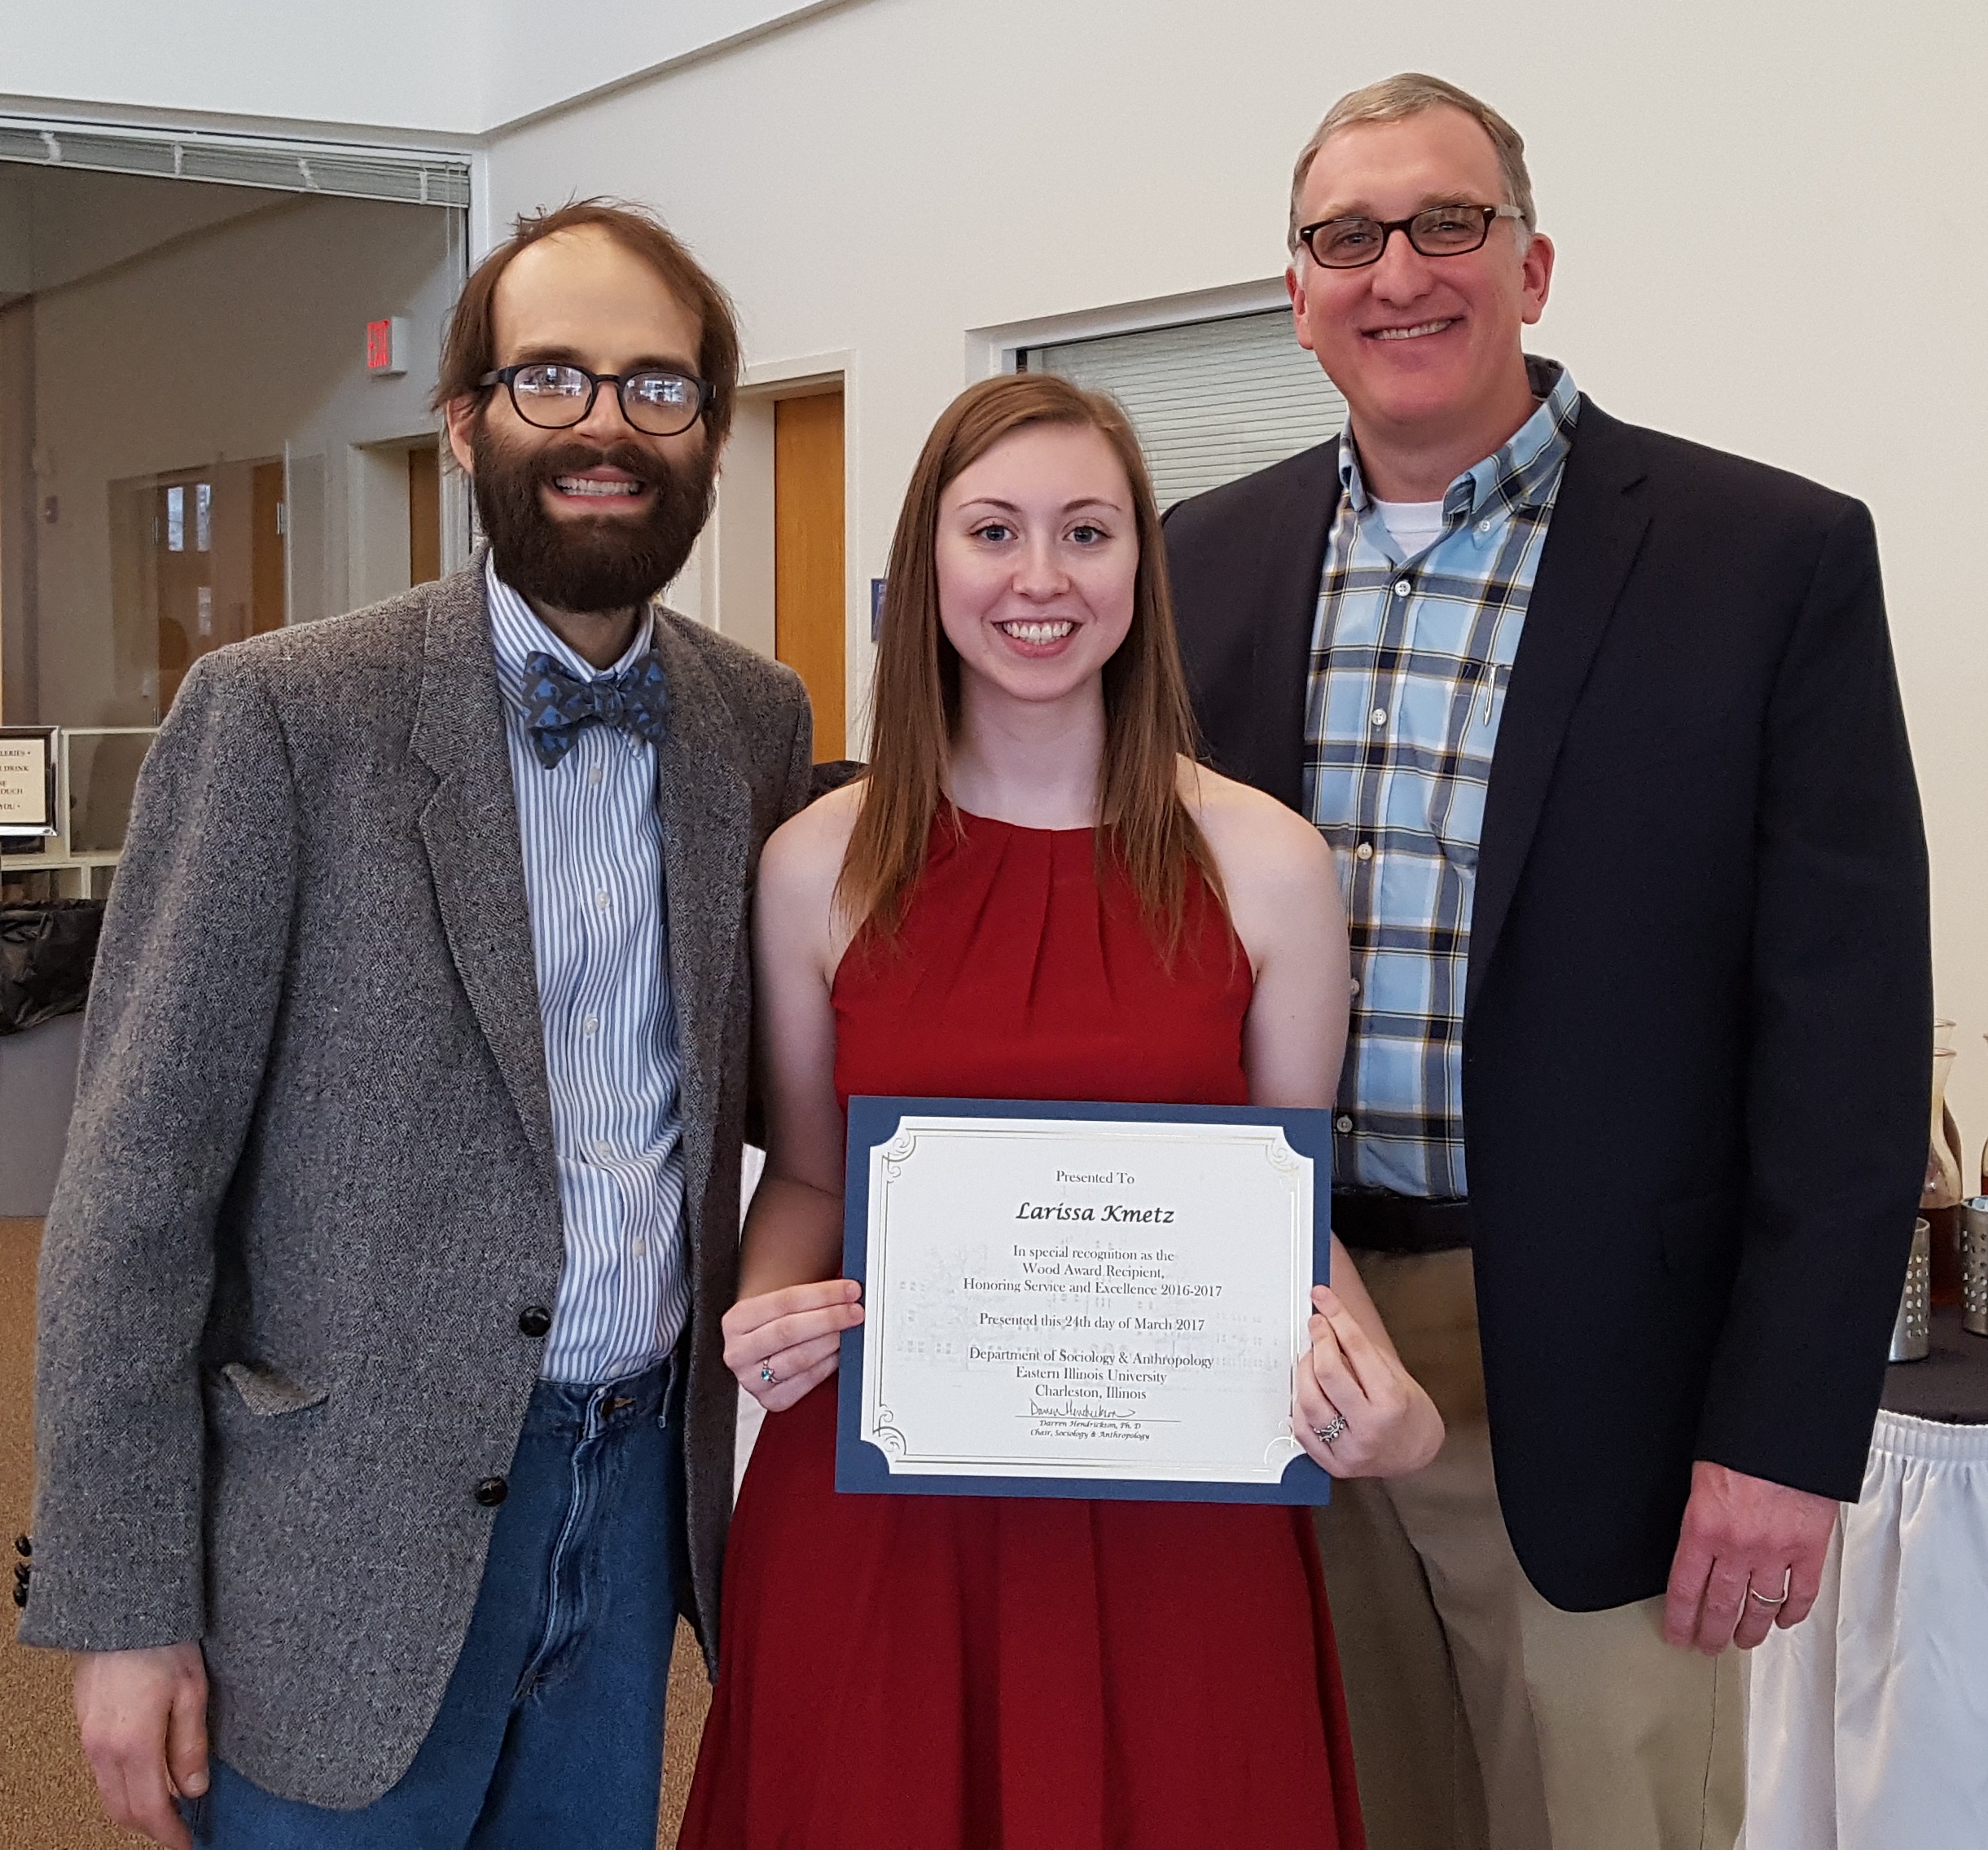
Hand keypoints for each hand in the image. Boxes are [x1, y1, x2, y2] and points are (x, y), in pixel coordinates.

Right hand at [74, 1643, 209, 1848]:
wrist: (120, 1612)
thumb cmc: (162, 1644)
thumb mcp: (192, 1692)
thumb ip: (190, 1745)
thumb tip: (194, 1789)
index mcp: (133, 1745)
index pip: (149, 1810)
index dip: (169, 1834)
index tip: (187, 1844)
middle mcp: (103, 1750)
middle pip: (123, 1810)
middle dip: (152, 1827)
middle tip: (179, 1830)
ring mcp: (89, 1739)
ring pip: (108, 1794)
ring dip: (135, 1807)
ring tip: (168, 1805)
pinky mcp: (85, 1726)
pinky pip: (101, 1772)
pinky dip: (123, 1785)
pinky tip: (145, 1775)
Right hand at [723, 1279, 863, 1410]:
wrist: (759, 1346)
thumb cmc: (774, 1321)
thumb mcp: (778, 1303)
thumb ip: (809, 1297)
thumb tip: (847, 1292)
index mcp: (737, 1320)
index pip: (786, 1301)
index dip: (823, 1295)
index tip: (849, 1291)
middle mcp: (739, 1352)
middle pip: (790, 1331)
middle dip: (830, 1319)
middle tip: (855, 1311)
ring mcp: (752, 1379)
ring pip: (800, 1358)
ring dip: (831, 1342)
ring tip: (848, 1330)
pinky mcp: (771, 1400)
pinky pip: (807, 1381)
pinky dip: (827, 1365)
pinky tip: (838, 1352)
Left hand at [1293, 1285, 1443, 1476]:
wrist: (1414, 1452)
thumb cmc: (1406, 1409)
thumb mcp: (1394, 1373)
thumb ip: (1361, 1351)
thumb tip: (1328, 1318)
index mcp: (1391, 1400)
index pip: (1356, 1347)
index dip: (1336, 1316)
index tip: (1322, 1297)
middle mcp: (1370, 1427)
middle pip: (1327, 1372)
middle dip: (1318, 1340)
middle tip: (1317, 1327)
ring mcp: (1350, 1449)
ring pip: (1308, 1400)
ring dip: (1304, 1371)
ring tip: (1312, 1360)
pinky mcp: (1333, 1464)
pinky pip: (1302, 1428)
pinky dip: (1300, 1404)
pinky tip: (1309, 1391)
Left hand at [1663, 1460, 1838, 1653]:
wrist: (1787, 1430)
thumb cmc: (1742, 1444)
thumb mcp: (1702, 1478)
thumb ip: (1700, 1517)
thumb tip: (1696, 1545)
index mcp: (1703, 1526)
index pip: (1684, 1588)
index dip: (1680, 1618)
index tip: (1677, 1634)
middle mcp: (1738, 1547)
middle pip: (1721, 1605)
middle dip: (1712, 1632)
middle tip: (1707, 1646)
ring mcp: (1776, 1552)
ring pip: (1760, 1606)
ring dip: (1750, 1630)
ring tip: (1742, 1641)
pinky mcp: (1809, 1549)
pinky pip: (1801, 1593)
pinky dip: (1791, 1611)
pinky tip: (1782, 1619)